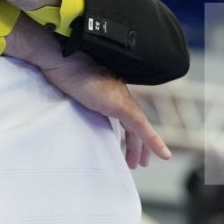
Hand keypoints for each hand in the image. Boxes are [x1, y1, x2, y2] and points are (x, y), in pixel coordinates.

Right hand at [3, 20, 171, 168]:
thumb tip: (66, 102)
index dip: (126, 131)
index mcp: (108, 90)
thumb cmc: (60, 70)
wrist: (61, 59)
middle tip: (137, 160)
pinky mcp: (122, 106)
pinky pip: (142, 128)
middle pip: (133, 123)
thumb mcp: (69, 88)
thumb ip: (75, 98)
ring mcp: (121, 99)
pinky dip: (153, 142)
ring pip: (139, 129)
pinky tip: (163, 155)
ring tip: (138, 164)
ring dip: (141, 147)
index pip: (123, 114)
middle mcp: (119, 93)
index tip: (125, 145)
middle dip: (137, 143)